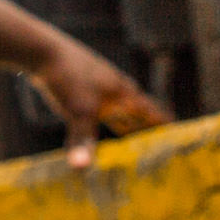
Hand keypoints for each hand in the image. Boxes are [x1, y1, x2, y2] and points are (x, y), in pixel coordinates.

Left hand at [28, 40, 169, 168]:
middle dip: (145, 123)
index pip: (150, 110)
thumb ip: (83, 142)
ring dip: (124, 116)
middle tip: (156, 139)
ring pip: (117, 102)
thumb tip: (82, 168)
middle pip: (135, 107)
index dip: (163, 121)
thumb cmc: (66, 78)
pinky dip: (104, 111)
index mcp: (122, 91)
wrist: (41, 50)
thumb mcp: (77, 113)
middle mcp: (114, 85)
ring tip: (130, 129)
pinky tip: (97, 115)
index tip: (178, 131)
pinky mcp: (81, 80)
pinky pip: (100, 99)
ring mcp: (98, 80)